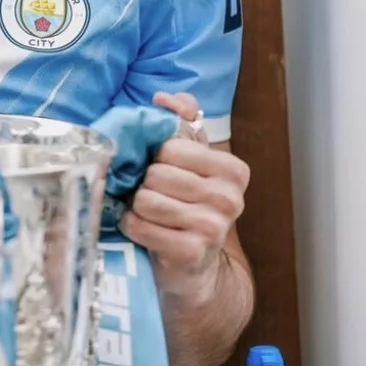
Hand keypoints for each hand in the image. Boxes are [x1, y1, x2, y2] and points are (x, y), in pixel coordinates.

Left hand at [120, 90, 249, 301]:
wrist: (194, 266)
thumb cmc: (187, 205)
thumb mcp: (189, 160)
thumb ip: (181, 121)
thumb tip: (165, 99)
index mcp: (233, 170)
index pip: (173, 145)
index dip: (156, 156)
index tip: (160, 168)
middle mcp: (229, 198)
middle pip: (158, 173)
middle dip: (145, 183)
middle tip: (150, 193)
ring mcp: (213, 228)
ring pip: (147, 199)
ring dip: (136, 205)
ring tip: (146, 211)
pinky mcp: (191, 252)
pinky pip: (141, 226)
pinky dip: (132, 226)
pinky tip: (140, 228)